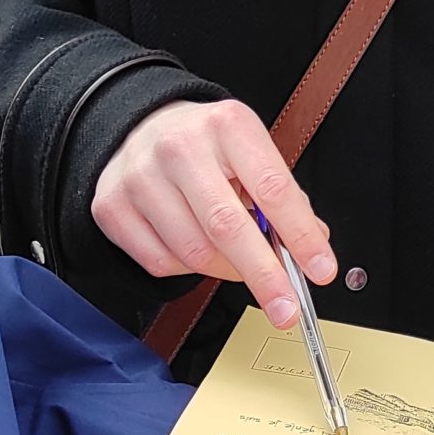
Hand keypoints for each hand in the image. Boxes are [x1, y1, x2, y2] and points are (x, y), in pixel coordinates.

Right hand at [92, 99, 336, 323]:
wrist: (140, 127)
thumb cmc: (207, 145)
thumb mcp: (251, 152)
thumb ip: (284, 197)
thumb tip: (312, 247)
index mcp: (227, 126)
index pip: (272, 188)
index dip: (300, 236)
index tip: (321, 269)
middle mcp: (180, 148)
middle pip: (228, 227)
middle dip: (264, 277)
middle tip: (287, 308)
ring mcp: (140, 178)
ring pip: (194, 253)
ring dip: (226, 271)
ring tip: (239, 261)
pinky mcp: (112, 207)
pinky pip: (161, 263)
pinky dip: (188, 269)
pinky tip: (197, 249)